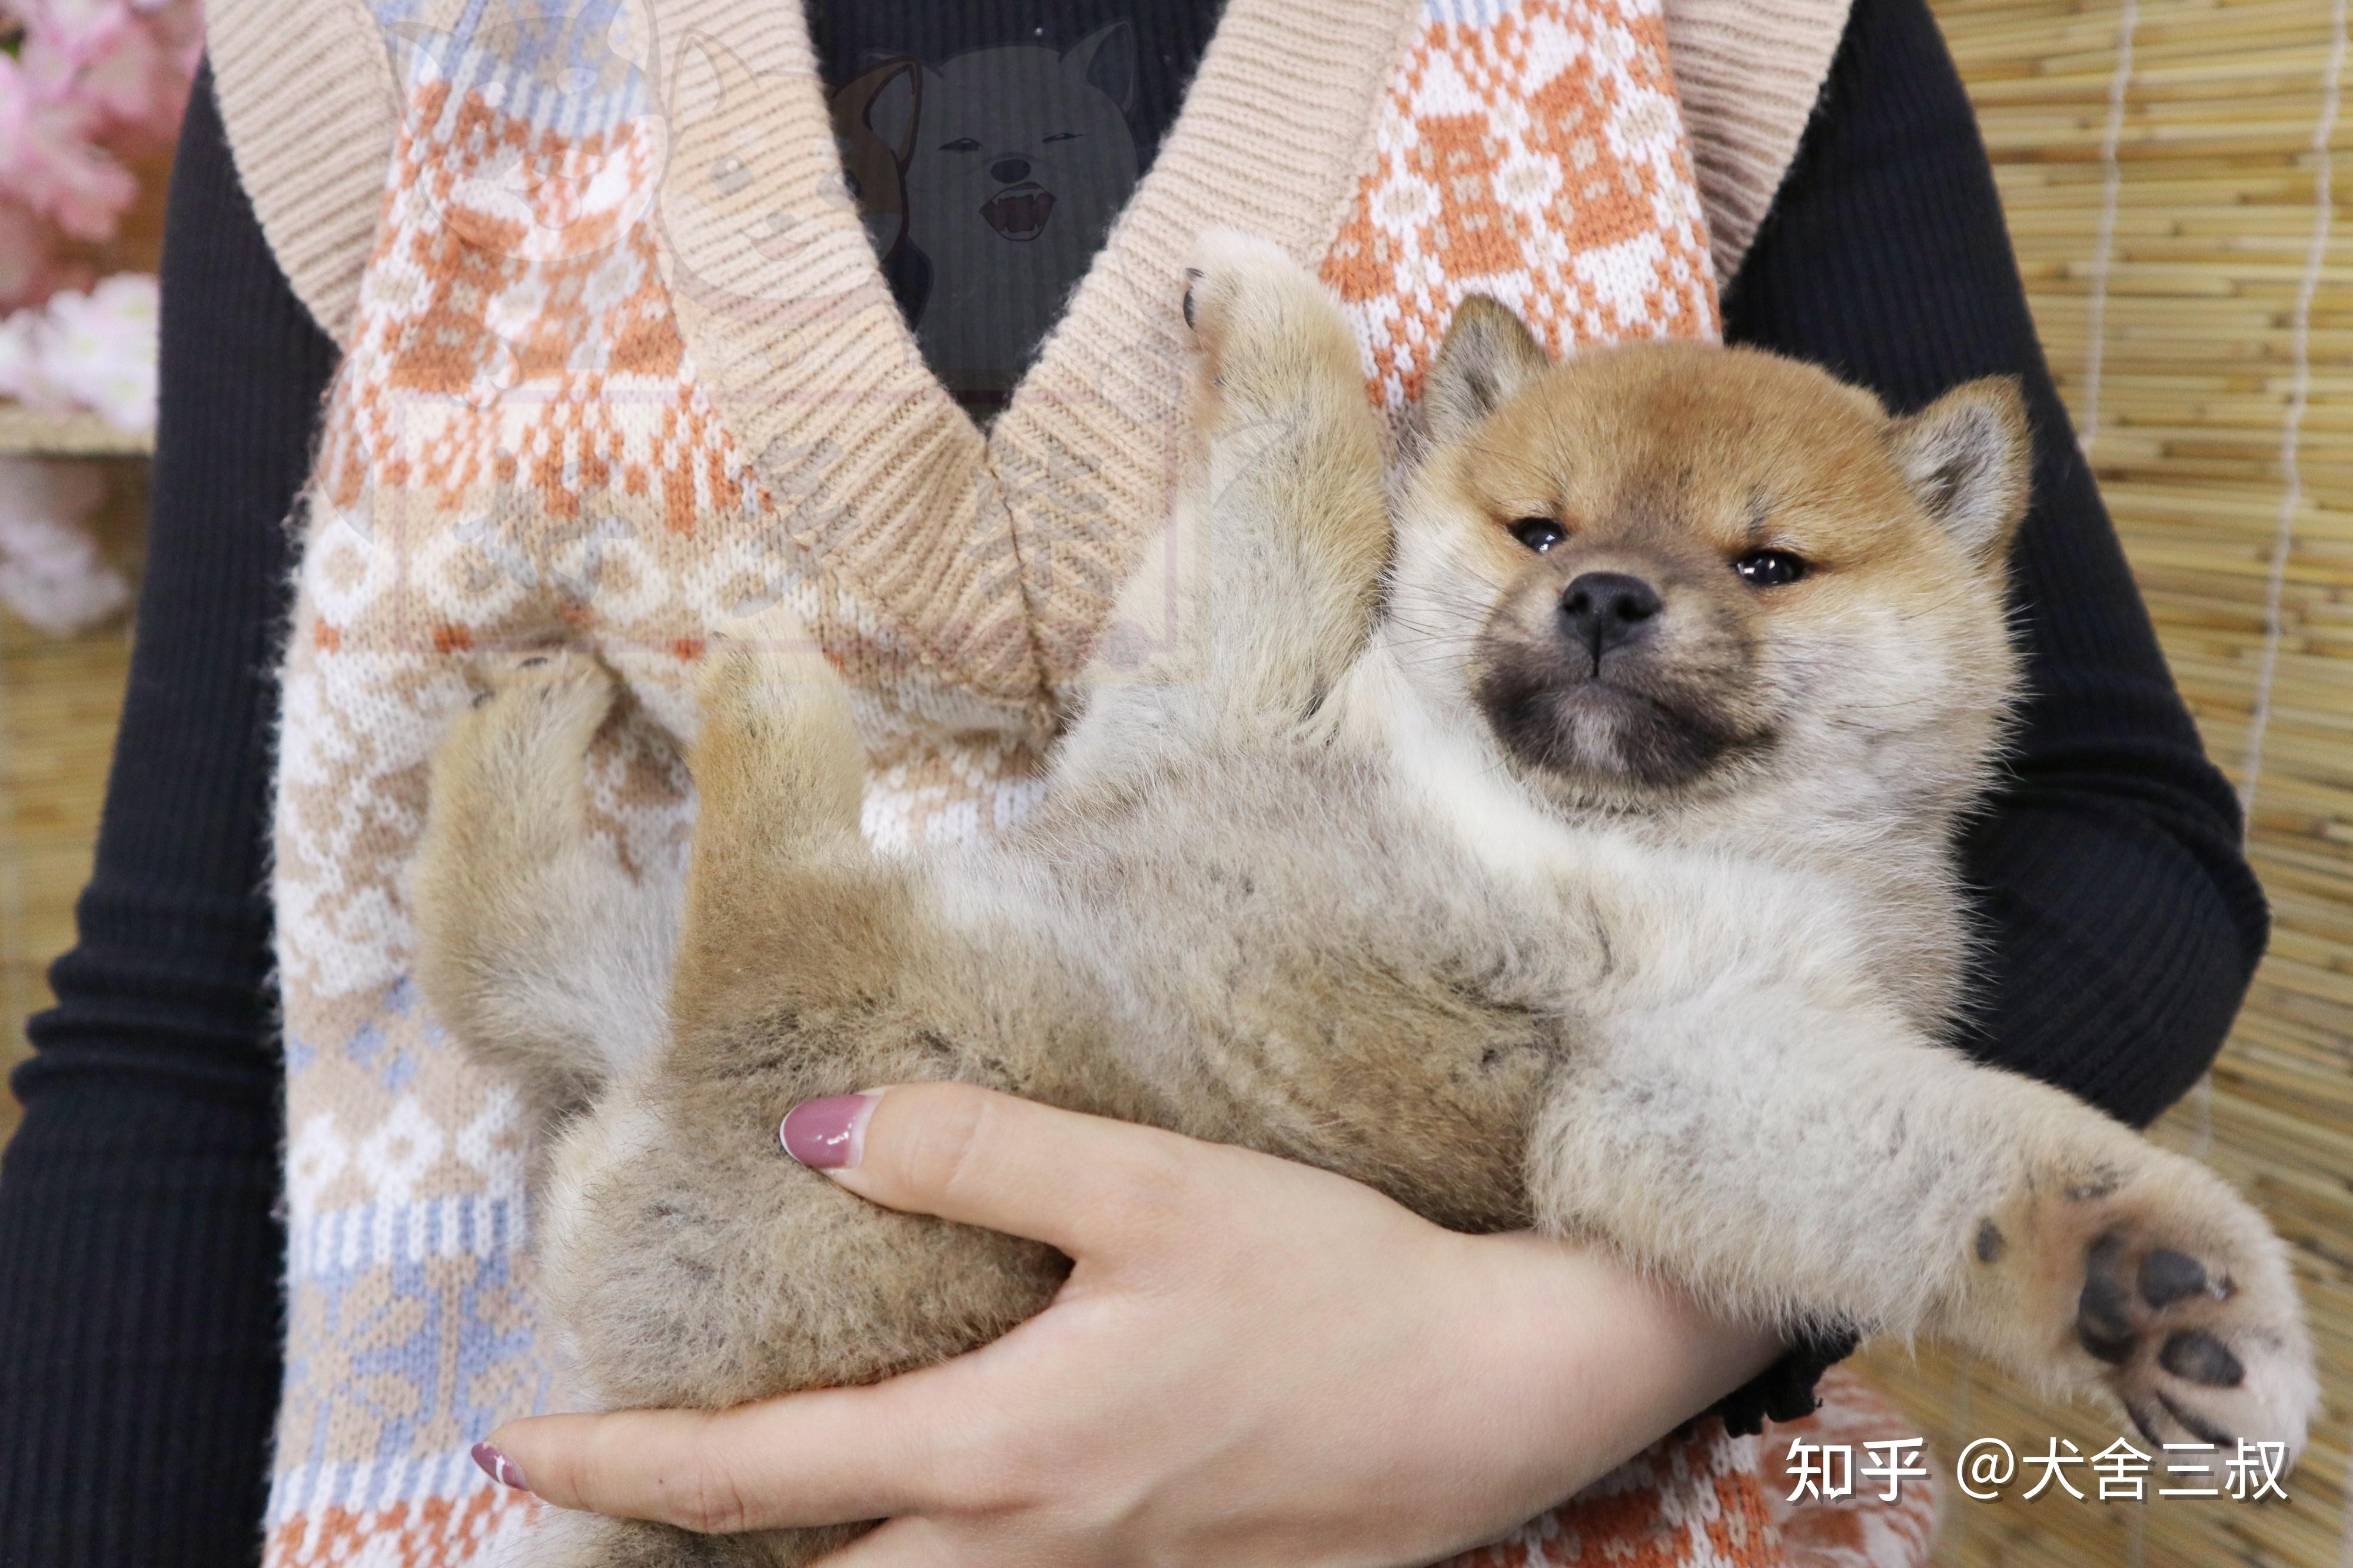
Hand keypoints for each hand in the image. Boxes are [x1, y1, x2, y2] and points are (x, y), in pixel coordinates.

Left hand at [479, 1083, 1782, 1566]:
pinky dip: (910, 1564)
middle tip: (600, 1499)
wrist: (1493, 1400)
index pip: (755, 1476)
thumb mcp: (1148, 1190)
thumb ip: (978, 1154)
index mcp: (1000, 1450)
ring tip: (735, 1513)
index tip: (516, 1447)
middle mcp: (1024, 1550)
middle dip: (683, 1556)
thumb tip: (820, 1133)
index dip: (621, 1463)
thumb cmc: (1331, 1288)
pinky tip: (916, 1514)